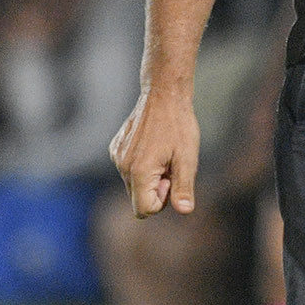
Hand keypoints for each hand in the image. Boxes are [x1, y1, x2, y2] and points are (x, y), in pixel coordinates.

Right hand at [109, 87, 199, 217]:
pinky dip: (142, 164)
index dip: (162, 200)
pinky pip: (128, 169)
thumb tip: (184, 211)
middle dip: (156, 188)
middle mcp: (122, 167)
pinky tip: (154, 145)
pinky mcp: (116, 148)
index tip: (171, 177)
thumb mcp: (188, 157)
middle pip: (139, 198)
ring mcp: (117, 156)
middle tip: (170, 163)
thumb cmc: (178, 125)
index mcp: (138, 172)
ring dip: (150, 176)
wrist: (164, 93)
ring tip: (163, 152)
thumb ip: (183, 186)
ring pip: (134, 184)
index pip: (144, 210)